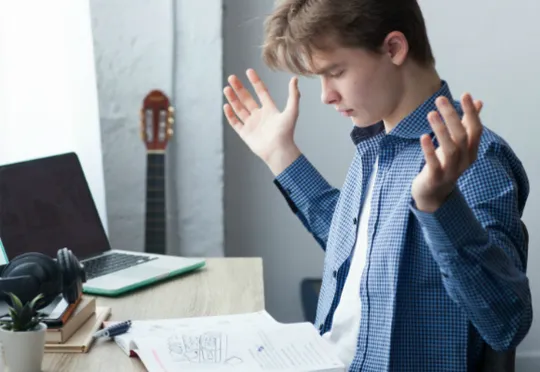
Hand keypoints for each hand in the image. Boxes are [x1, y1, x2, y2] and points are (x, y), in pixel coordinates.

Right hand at [223, 69, 301, 174]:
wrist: (279, 151)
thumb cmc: (286, 132)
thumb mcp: (292, 111)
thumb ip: (293, 95)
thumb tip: (295, 79)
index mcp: (270, 110)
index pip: (261, 92)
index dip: (255, 81)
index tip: (249, 71)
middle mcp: (260, 116)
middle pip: (247, 99)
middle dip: (239, 88)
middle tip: (231, 77)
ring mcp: (252, 125)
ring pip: (239, 109)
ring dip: (232, 98)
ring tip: (226, 88)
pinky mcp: (245, 134)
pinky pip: (235, 122)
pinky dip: (230, 114)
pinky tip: (226, 105)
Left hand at [412, 93, 483, 212]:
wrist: (433, 194)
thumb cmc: (445, 163)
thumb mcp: (457, 144)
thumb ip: (467, 124)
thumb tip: (479, 101)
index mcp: (471, 151)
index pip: (475, 129)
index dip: (471, 112)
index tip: (465, 94)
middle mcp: (464, 161)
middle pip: (462, 136)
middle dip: (452, 116)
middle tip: (440, 99)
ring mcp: (451, 171)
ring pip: (450, 149)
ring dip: (441, 130)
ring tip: (431, 113)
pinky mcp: (435, 178)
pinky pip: (434, 164)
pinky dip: (429, 150)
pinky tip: (423, 136)